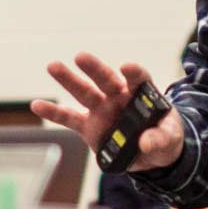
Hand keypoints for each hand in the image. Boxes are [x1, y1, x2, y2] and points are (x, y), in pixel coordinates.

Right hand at [30, 52, 183, 171]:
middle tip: (81, 56)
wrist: (151, 152)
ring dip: (69, 79)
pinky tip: (37, 105)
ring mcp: (102, 110)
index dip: (133, 72)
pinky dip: (53, 112)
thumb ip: (160, 139)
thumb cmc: (164, 136)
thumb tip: (145, 144)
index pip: (138, 78)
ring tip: (53, 66)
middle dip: (94, 68)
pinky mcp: (89, 127)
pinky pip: (69, 118)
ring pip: (84, 92)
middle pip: (105, 79)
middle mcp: (118, 96)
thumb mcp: (170, 139)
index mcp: (141, 93)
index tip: (126, 68)